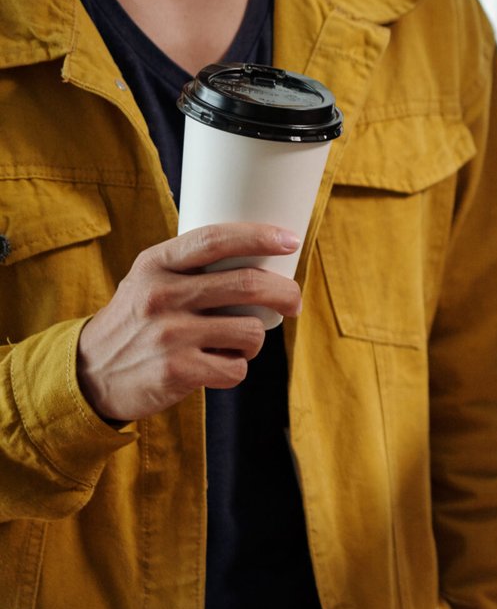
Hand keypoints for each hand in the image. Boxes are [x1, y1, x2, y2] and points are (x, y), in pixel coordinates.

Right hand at [76, 224, 303, 422]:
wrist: (91, 371)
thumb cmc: (140, 319)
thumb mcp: (150, 279)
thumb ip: (191, 265)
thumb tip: (262, 253)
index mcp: (156, 264)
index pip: (215, 240)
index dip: (259, 236)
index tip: (290, 240)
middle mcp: (161, 295)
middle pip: (247, 284)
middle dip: (285, 292)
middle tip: (294, 302)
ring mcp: (169, 334)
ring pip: (250, 331)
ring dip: (255, 340)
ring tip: (237, 342)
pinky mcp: (177, 371)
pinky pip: (237, 368)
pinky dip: (237, 368)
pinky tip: (218, 364)